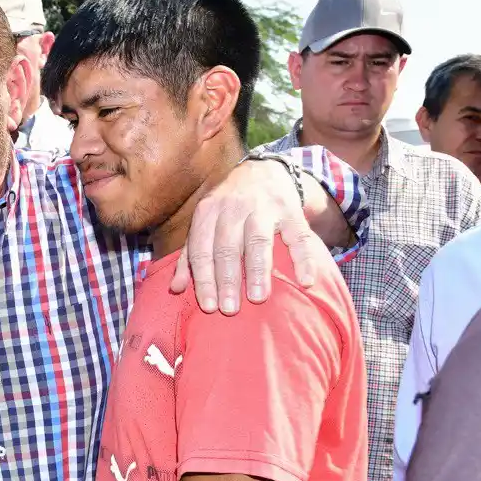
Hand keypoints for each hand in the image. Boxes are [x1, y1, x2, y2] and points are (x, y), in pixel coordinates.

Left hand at [170, 157, 325, 313]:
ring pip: (258, 241)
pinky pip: (299, 236)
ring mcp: (263, 207)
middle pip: (227, 247)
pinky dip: (303, 258)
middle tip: (230, 309)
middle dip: (228, 280)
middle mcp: (233, 207)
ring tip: (258, 298)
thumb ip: (189, 256)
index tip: (209, 306)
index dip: (204, 279)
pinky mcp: (291, 210)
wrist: (263, 171)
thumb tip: (175, 289)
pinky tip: (304, 280)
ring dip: (258, 271)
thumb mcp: (204, 224)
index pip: (201, 249)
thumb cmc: (227, 208)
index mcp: (207, 212)